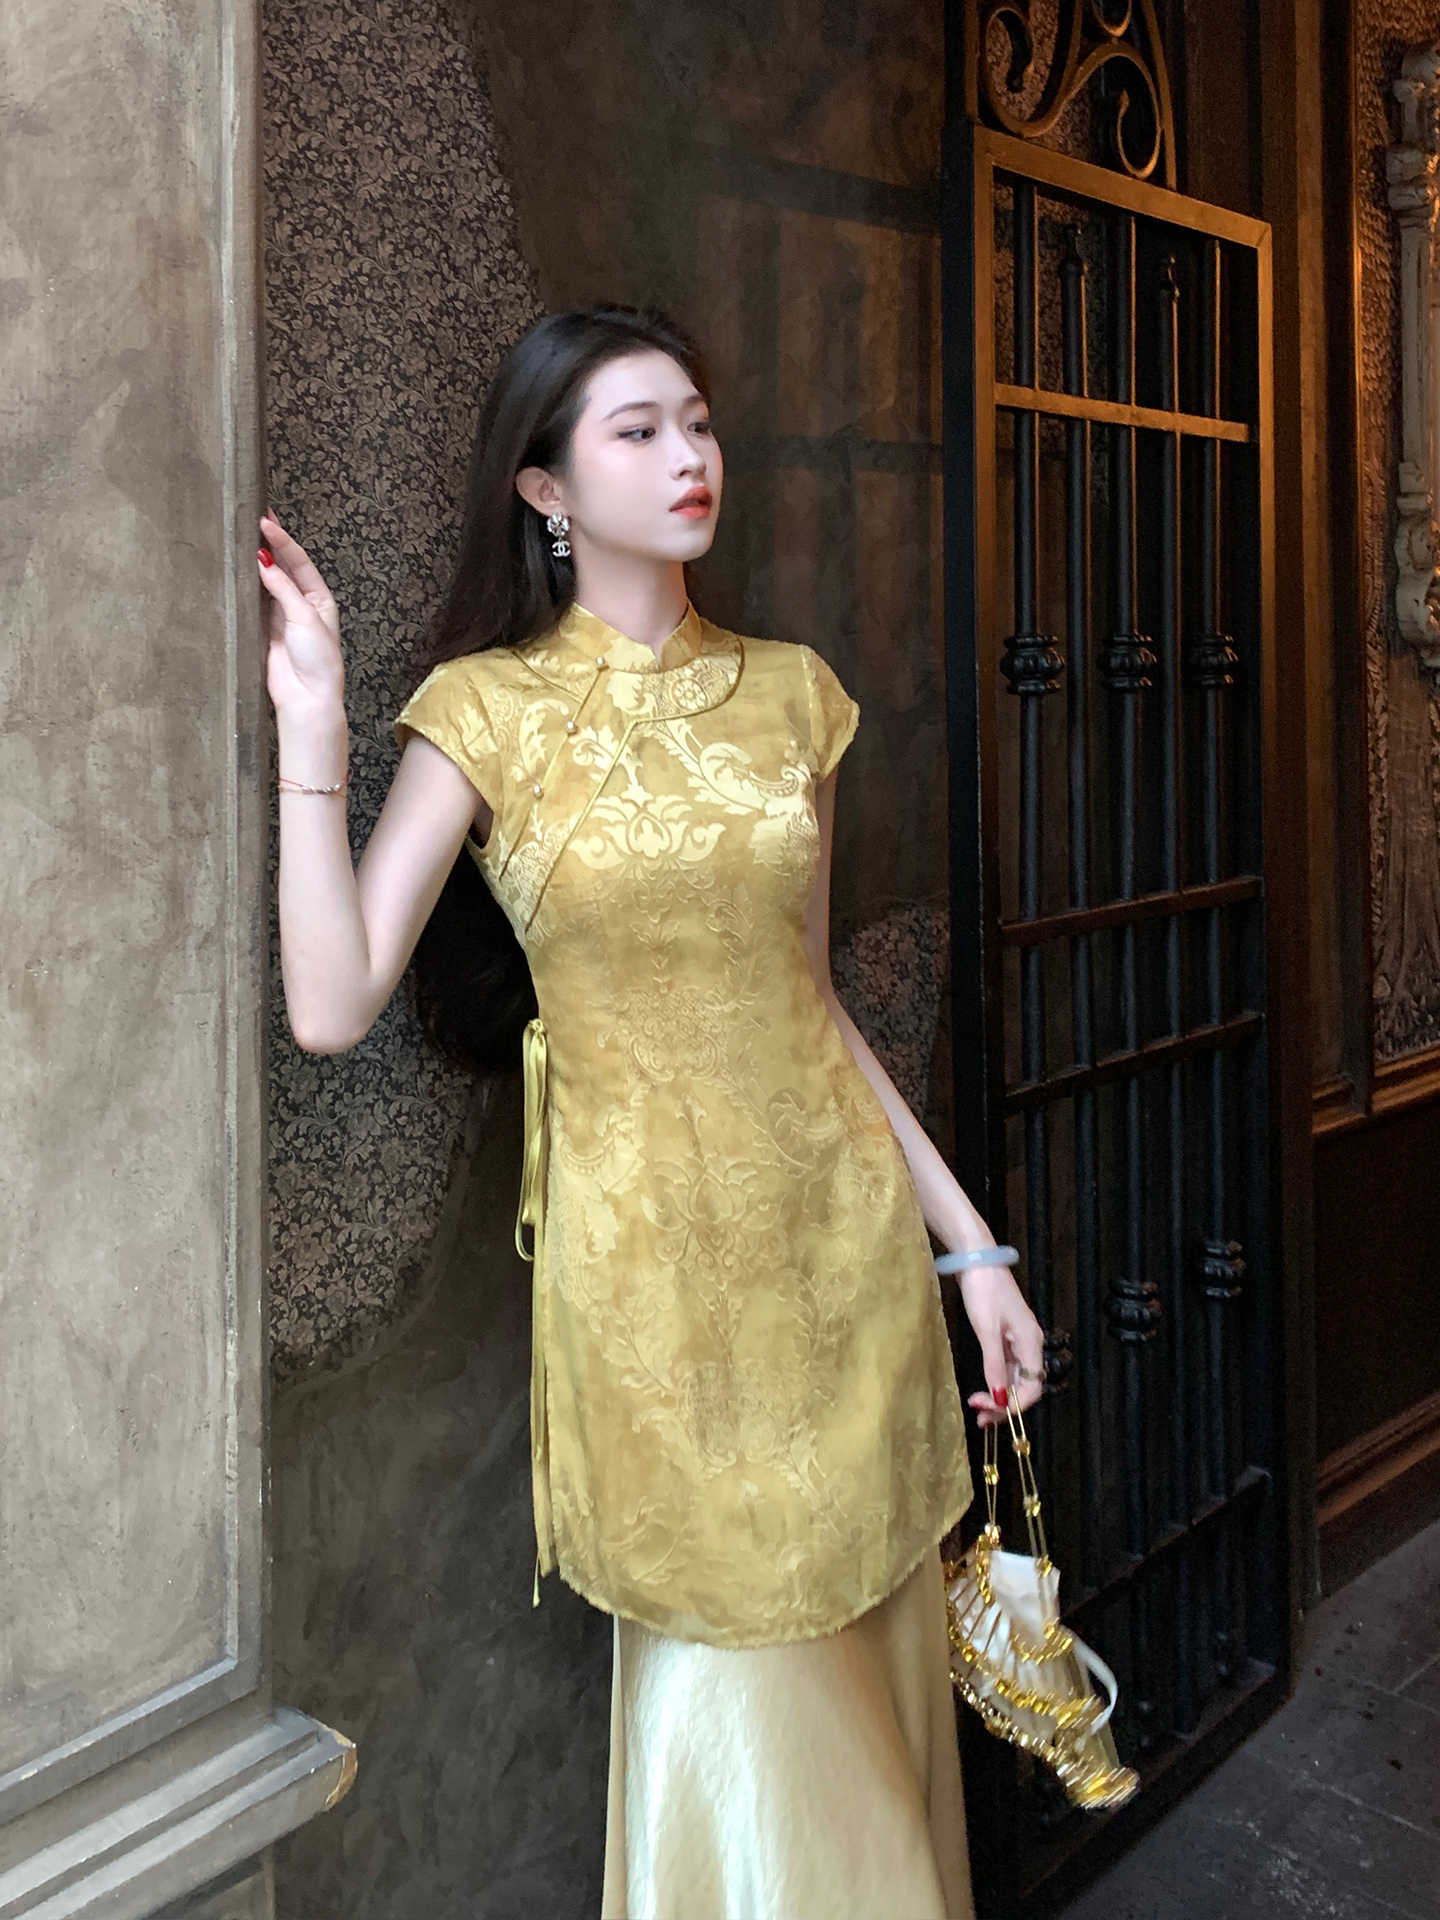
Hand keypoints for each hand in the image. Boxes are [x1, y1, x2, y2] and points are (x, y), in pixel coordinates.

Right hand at [257, 511, 344, 715]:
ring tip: (241, 538)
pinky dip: (245, 586)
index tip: (265, 522)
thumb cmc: (317, 661)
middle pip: (283, 568)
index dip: (282, 540)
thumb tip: (264, 561)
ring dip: (255, 562)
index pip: (299, 561)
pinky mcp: (263, 629)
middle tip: (253, 518)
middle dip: (269, 544)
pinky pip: (253, 602)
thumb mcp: (305, 618)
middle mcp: (301, 604)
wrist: (306, 698)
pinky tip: (236, 570)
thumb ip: (283, 589)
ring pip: (266, 582)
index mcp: (319, 599)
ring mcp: (281, 616)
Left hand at [956, 1264, 1045, 1428]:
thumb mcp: (987, 1330)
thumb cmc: (983, 1291)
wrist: (978, 1260)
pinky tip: (985, 1389)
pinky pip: (1008, 1368)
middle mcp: (1031, 1344)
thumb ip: (994, 1366)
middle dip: (1004, 1405)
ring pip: (1016, 1379)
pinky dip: (997, 1381)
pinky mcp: (1007, 1336)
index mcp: (1031, 1343)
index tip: (988, 1411)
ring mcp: (1019, 1340)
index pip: (1032, 1389)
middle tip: (979, 1417)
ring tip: (978, 1409)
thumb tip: (1001, 1399)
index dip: (1013, 1406)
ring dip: (1000, 1396)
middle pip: (1025, 1387)